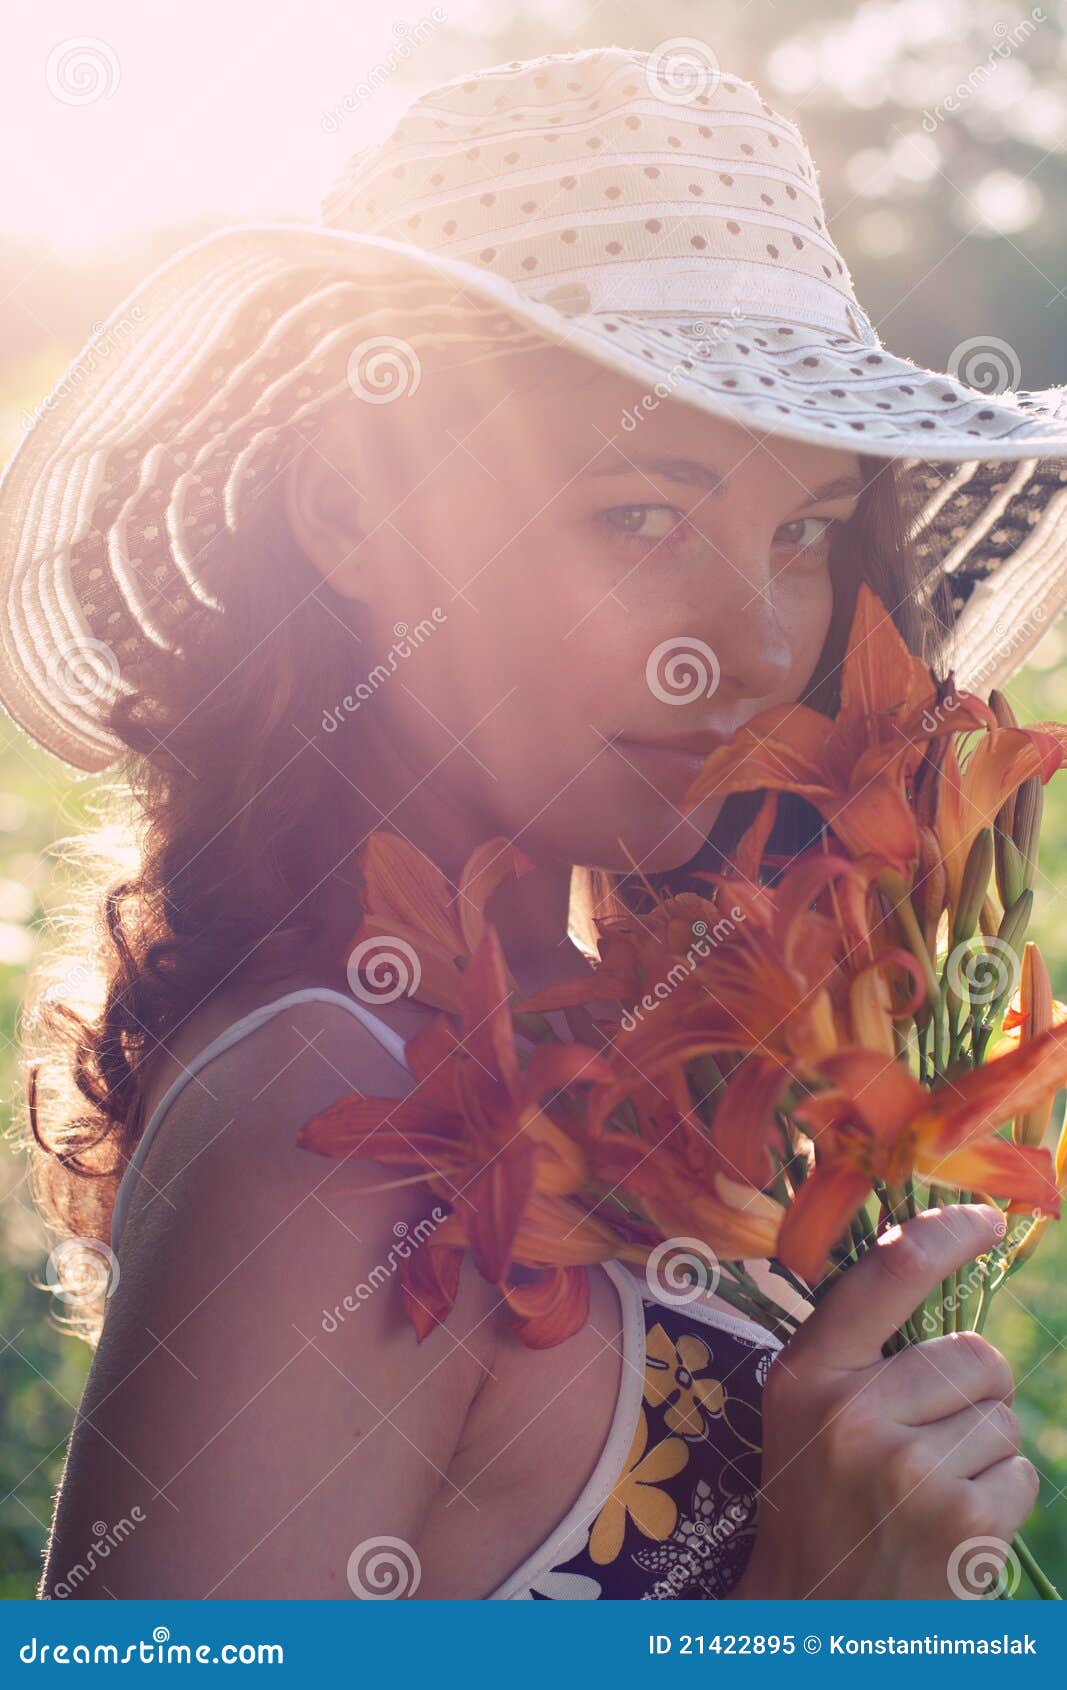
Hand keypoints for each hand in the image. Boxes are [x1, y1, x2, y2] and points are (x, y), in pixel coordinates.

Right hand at [734, 1204, 1037, 1599]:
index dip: (946, 1234)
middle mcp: (855, 1413)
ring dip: (983, 1451)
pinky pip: (1021, 1477)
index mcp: (809, 1372)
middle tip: (929, 1434)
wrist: (810, 1616)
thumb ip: (860, 1344)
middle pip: (975, 1355)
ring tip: (929, 1488)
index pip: (889, 1273)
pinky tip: (950, 1525)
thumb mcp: (804, 1405)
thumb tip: (940, 1261)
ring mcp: (912, 1470)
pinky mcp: (963, 1523)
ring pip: (1004, 1420)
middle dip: (973, 1391)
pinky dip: (998, 1500)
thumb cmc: (814, 1496)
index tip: (985, 1220)